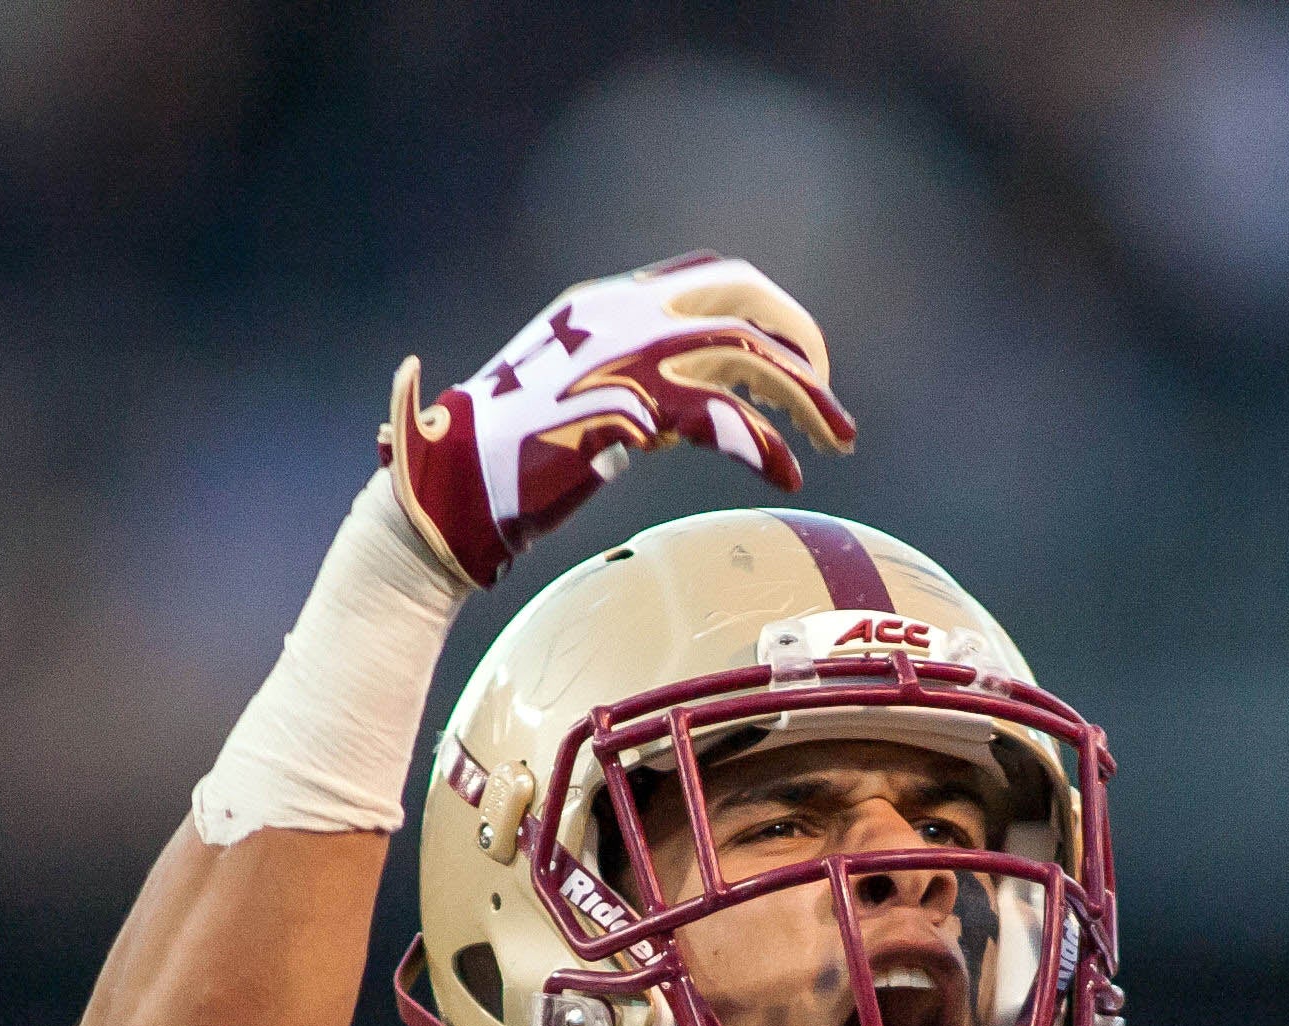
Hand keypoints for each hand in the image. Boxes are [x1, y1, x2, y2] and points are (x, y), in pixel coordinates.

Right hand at [381, 252, 856, 589]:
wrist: (450, 485)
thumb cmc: (505, 456)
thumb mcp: (576, 397)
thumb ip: (634, 385)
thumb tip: (690, 416)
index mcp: (608, 304)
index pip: (711, 277)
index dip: (768, 310)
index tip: (797, 357)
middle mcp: (623, 316)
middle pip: (742, 299)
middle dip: (800, 341)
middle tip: (829, 396)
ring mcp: (628, 357)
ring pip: (746, 354)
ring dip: (804, 396)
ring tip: (838, 440)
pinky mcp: (630, 408)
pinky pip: (721, 416)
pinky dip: (763, 445)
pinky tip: (787, 474)